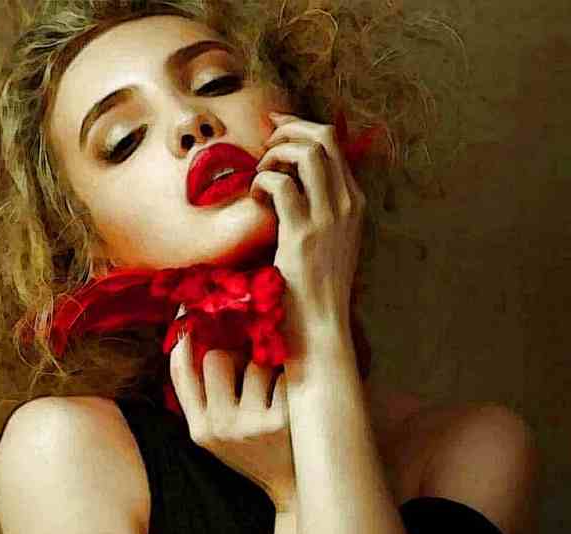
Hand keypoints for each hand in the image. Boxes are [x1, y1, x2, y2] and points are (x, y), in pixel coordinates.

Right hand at [169, 329, 294, 511]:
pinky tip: (296, 397)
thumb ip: (205, 397)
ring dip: (269, 366)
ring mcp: (250, 426)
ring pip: (255, 363)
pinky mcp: (281, 422)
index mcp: (199, 430)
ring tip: (278, 389)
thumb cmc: (258, 453)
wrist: (296, 491)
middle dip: (236, 349)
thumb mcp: (220, 436)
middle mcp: (220, 428)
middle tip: (253, 357)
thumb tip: (197, 336)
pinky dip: (291, 378)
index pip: (180, 373)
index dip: (184, 337)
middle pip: (216, 356)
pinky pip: (283, 375)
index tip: (192, 310)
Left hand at [250, 111, 366, 362]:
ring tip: (260, 175)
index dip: (300, 128)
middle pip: (323, 137)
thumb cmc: (315, 290)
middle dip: (288, 130)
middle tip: (264, 146)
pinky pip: (280, 185)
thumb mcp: (327, 243)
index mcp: (355, 203)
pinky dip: (261, 182)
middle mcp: (348, 205)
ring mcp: (329, 219)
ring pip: (306, 152)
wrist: (320, 327)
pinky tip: (255, 199)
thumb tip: (289, 180)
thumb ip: (318, 210)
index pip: (334, 143)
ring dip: (275, 154)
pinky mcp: (303, 235)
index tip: (274, 130)